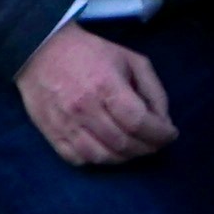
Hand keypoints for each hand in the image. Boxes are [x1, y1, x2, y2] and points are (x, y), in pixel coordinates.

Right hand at [17, 19, 176, 167]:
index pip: (138, 122)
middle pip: (123, 143)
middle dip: (147, 148)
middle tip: (156, 143)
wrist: (42, 52)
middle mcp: (85, 109)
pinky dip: (99, 161)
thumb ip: (152, 89)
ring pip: (102, 157)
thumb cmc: (91, 54)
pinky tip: (110, 151)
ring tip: (136, 148)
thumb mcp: (131, 60)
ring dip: (125, 158)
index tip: (170, 135)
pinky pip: (79, 160)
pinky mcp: (51, 135)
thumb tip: (163, 120)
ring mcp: (66, 125)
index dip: (159, 134)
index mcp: (106, 86)